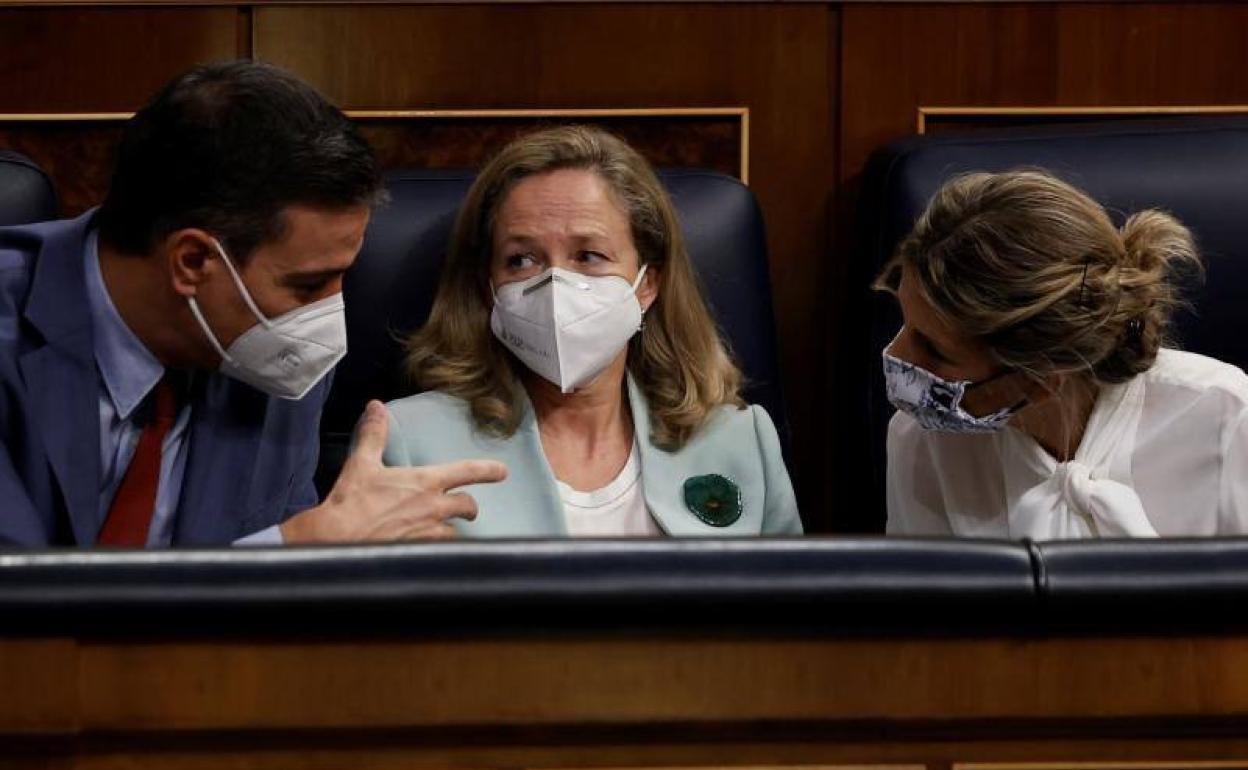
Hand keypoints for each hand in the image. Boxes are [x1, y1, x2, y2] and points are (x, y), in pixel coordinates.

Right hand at [281, 400, 507, 542]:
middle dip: (469, 507)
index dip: (488, 470)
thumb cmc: (350, 502)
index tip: (502, 471)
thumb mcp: (362, 463)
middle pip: (468, 506)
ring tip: (439, 530)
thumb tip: (376, 407)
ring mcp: (429, 534)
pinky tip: (425, 548)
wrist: (336, 539)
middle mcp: (433, 508)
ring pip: (454, 531)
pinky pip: (439, 552)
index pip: (467, 472)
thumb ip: (374, 434)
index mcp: (424, 482)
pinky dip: (435, 549)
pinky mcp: (420, 553)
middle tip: (467, 510)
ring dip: (449, 529)